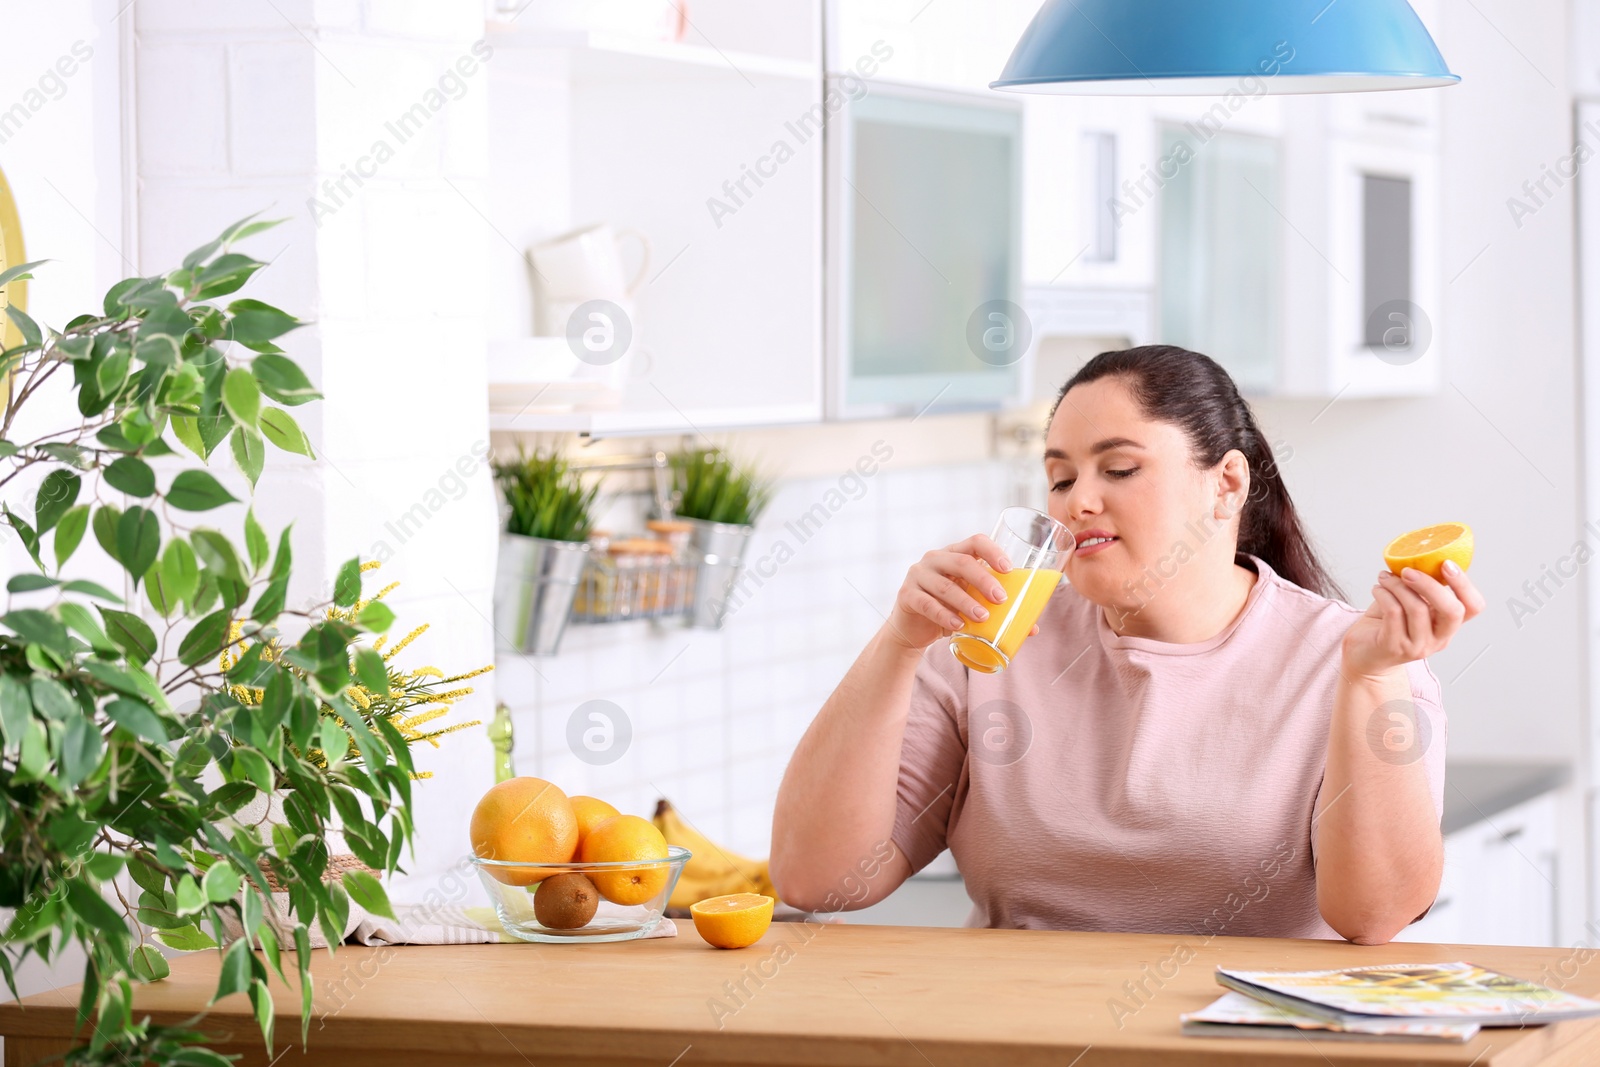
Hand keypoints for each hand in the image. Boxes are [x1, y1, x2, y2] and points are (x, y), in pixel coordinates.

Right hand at [885, 534, 1032, 650]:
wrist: (914, 629)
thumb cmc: (949, 610)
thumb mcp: (972, 605)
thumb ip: (996, 610)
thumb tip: (1033, 627)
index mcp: (955, 554)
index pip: (975, 542)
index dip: (993, 551)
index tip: (1009, 569)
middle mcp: (935, 559)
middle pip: (962, 562)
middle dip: (984, 580)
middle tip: (1001, 598)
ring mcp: (918, 575)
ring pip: (945, 586)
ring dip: (966, 602)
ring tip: (983, 617)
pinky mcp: (907, 596)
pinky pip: (927, 604)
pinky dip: (944, 616)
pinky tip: (958, 626)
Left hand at [1342, 562, 1484, 679]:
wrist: (1365, 654)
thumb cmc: (1387, 624)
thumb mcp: (1410, 604)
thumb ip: (1420, 587)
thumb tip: (1418, 554)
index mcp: (1447, 624)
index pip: (1474, 607)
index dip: (1465, 584)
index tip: (1446, 563)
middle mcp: (1439, 638)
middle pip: (1452, 611)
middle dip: (1431, 585)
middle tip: (1408, 571)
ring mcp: (1418, 646)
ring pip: (1417, 608)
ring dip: (1398, 586)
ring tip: (1385, 578)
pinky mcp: (1395, 647)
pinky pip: (1394, 613)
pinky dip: (1384, 595)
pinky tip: (1377, 589)